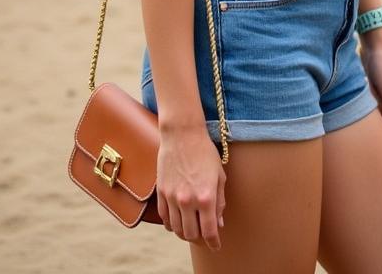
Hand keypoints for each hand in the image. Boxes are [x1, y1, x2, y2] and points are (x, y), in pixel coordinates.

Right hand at [157, 126, 225, 251]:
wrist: (182, 134)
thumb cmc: (205, 152)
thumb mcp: (219, 176)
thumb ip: (219, 202)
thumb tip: (219, 223)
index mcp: (206, 197)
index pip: (209, 231)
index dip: (214, 243)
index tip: (216, 246)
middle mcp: (188, 201)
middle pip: (191, 234)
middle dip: (199, 239)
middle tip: (204, 236)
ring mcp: (172, 197)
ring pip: (176, 229)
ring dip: (185, 233)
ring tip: (191, 230)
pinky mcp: (161, 192)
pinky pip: (164, 218)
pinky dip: (171, 224)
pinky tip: (177, 221)